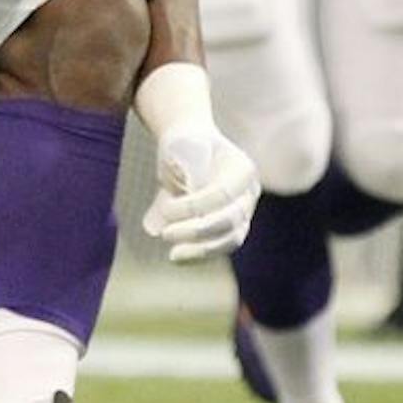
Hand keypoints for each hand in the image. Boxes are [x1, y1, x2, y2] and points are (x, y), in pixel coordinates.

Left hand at [141, 127, 259, 263]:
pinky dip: (200, 254)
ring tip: (173, 256)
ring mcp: (245, 212)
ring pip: (232, 238)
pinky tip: (177, 258)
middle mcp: (249, 193)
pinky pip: (221, 245)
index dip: (195, 206)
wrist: (191, 145)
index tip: (166, 210)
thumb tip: (153, 227)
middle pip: (232, 219)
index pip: (223, 193)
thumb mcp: (175, 154)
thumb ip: (170, 183)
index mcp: (242, 168)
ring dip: (202, 250)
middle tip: (166, 235)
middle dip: (198, 230)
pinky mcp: (233, 227)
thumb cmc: (182, 145)